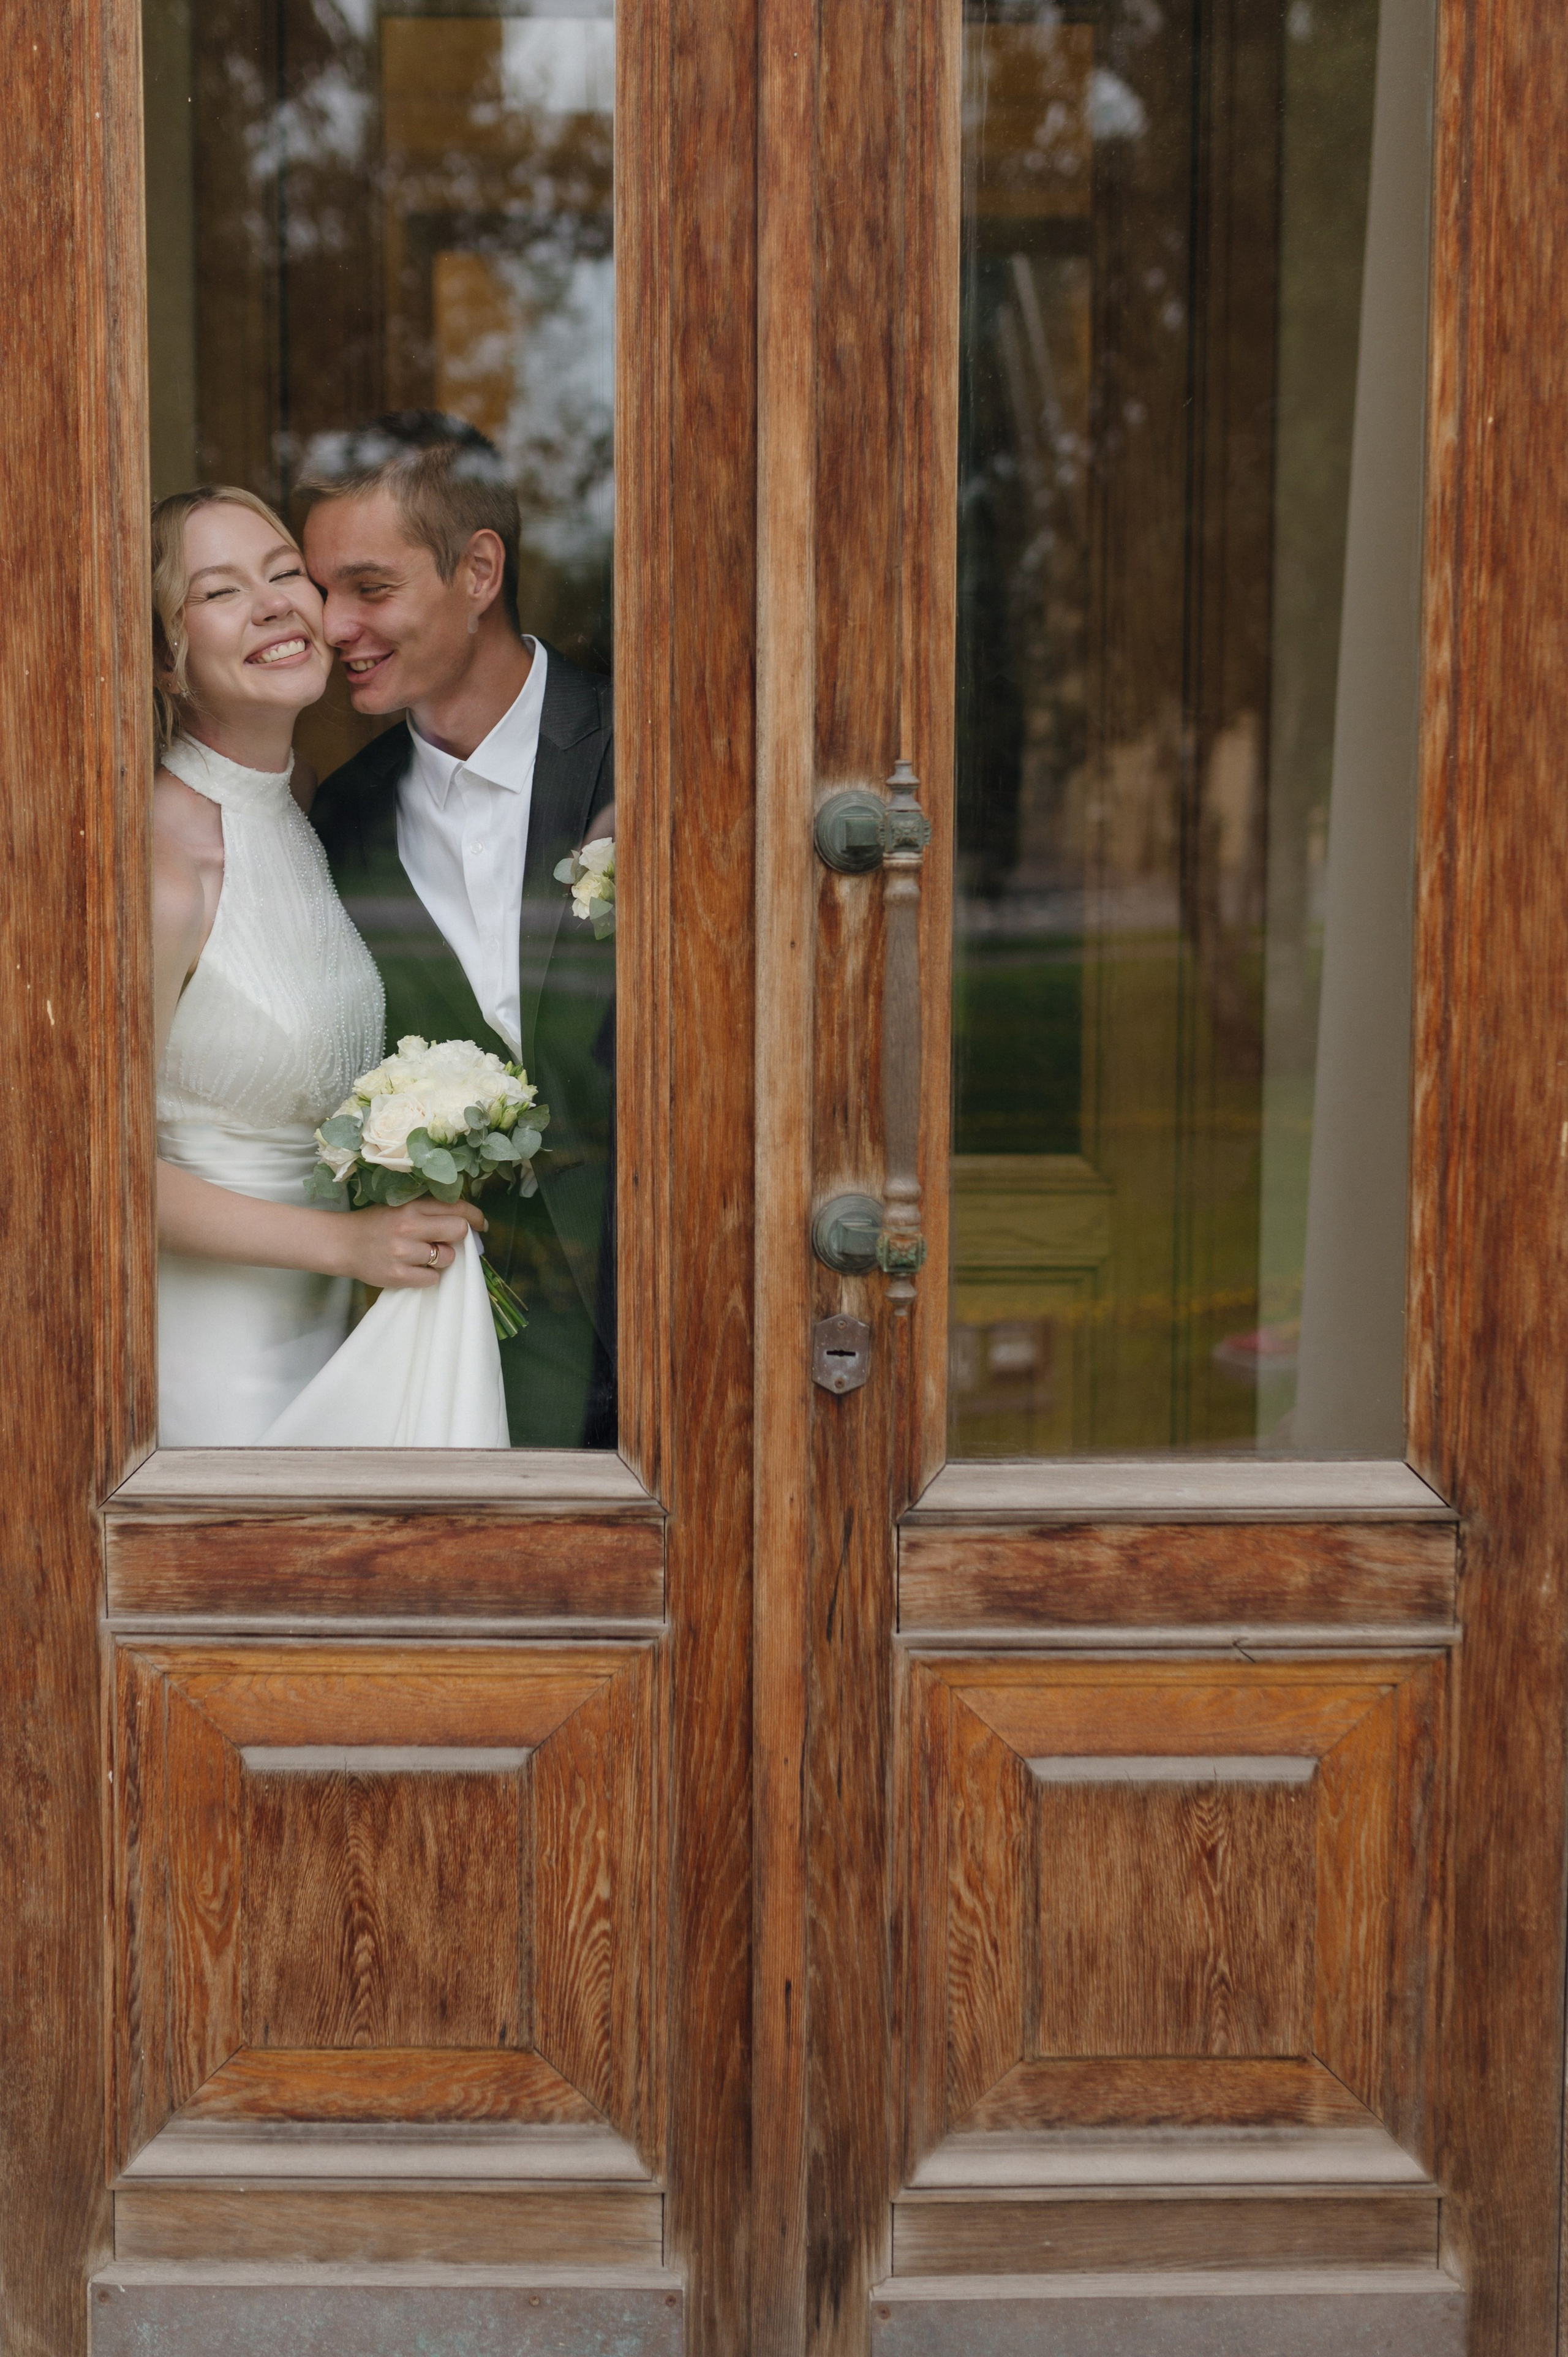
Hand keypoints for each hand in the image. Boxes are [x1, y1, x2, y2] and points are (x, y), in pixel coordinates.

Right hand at [336, 1197, 484, 1289]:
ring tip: (425, 1256)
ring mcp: (403, 1253)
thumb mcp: (400, 1208)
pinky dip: (429, 1276)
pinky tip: (416, 1269)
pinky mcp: (398, 1275)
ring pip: (448, 1257)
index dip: (475, 1217)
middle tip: (447, 1241)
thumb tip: (465, 1222)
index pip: (456, 1208)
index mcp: (411, 1206)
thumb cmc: (375, 1224)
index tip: (480, 1224)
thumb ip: (428, 1212)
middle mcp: (408, 1227)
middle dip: (459, 1237)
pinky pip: (432, 1278)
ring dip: (442, 1258)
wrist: (342, 1244)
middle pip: (458, 1231)